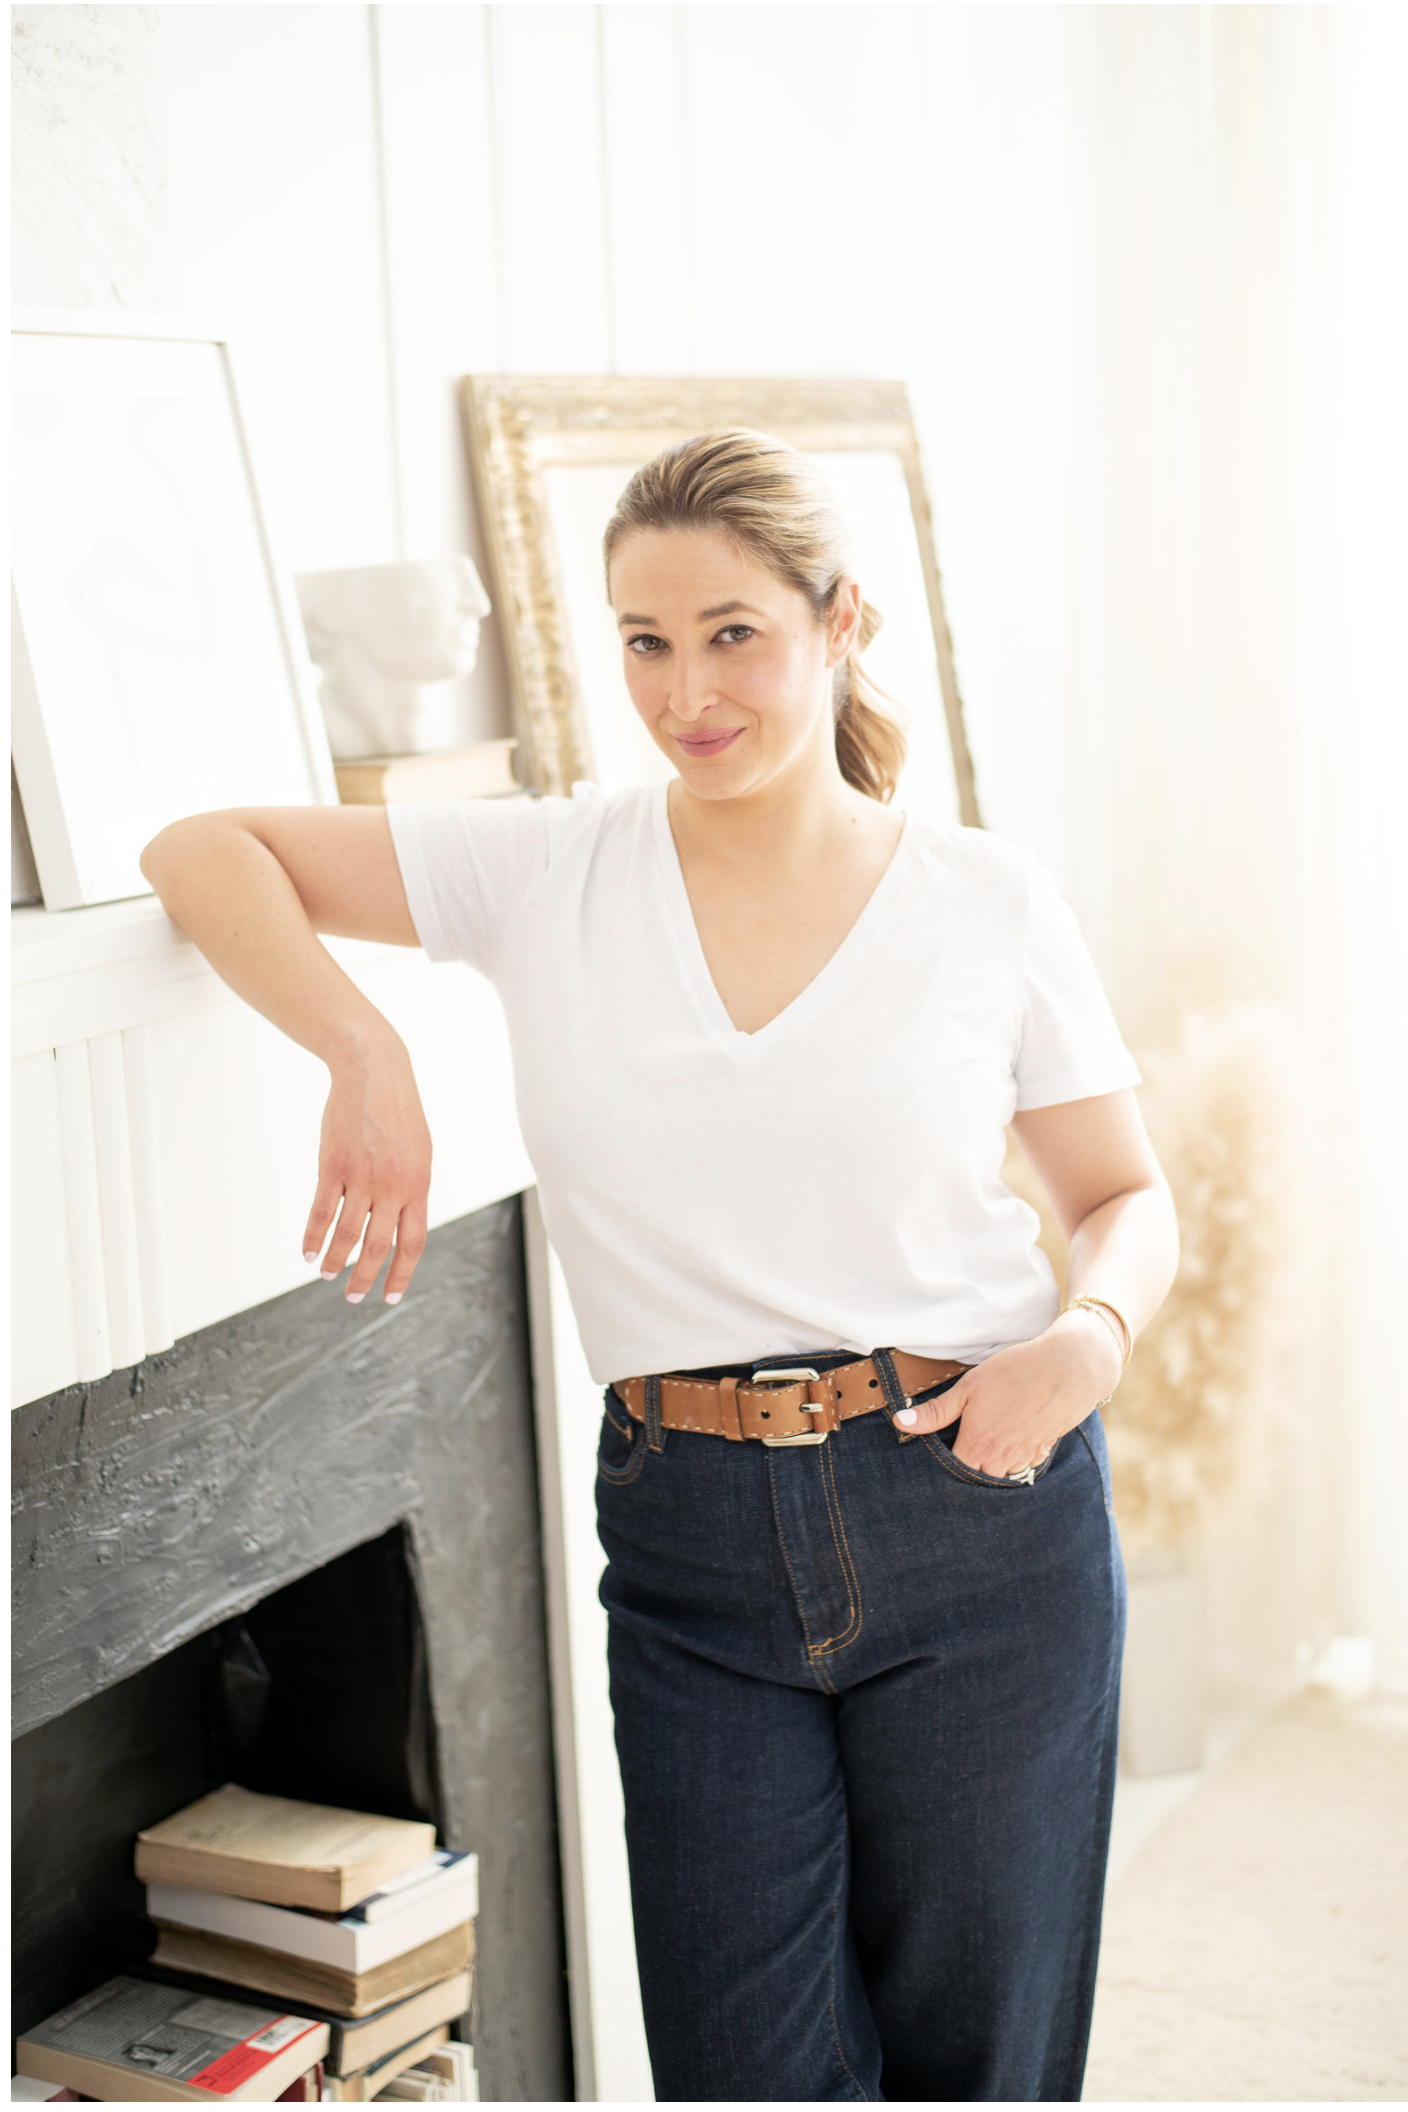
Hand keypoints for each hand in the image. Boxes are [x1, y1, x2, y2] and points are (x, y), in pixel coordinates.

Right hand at [303, 1033, 432, 1304]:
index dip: (401, 1272)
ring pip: (348, 1233)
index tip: (389, 1296)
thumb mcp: (419, 1151)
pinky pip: (321, 1211)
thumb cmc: (399, 1112)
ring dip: (335, 1260)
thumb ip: (412, 1188)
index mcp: (419, 1184)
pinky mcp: (334, 1166)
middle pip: (379, 1245)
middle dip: (365, 1277)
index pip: (413, 1242)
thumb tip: (401, 1223)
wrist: (374, 1071)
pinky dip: (313, 1235)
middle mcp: (392, 1186)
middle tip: (353, 1297)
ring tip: (326, 1275)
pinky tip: (308, 1251)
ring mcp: (362, 1177)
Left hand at [894, 1309, 1122, 1475]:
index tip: (938, 1453)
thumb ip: (935, 1411)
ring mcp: (1025, 1458)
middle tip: (960, 1447)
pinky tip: (1009, 1438)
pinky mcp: (1042, 1452)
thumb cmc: (1016, 1372)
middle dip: (966, 1470)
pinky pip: (1022, 1468)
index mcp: (978, 1445)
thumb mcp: (969, 1386)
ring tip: (984, 1444)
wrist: (1070, 1367)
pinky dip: (1012, 1460)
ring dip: (989, 1466)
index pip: (953, 1473)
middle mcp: (1002, 1459)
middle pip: (976, 1478)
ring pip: (1000, 1476)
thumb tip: (900, 1423)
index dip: (944, 1466)